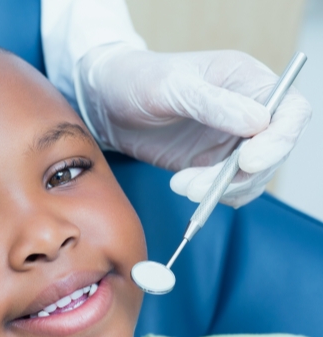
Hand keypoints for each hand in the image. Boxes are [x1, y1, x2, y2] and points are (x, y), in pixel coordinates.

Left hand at [76, 45, 311, 206]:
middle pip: (274, 151)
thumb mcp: (171, 86)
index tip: (249, 161)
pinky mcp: (211, 163)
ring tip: (181, 184)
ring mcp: (230, 140)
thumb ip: (212, 103)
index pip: (290, 111)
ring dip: (221, 189)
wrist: (107, 101)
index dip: (280, 140)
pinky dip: (212, 196)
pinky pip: (229, 188)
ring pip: (252, 176)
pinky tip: (183, 186)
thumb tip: (259, 122)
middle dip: (240, 174)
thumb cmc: (138, 79)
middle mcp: (247, 111)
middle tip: (197, 184)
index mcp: (246, 81)